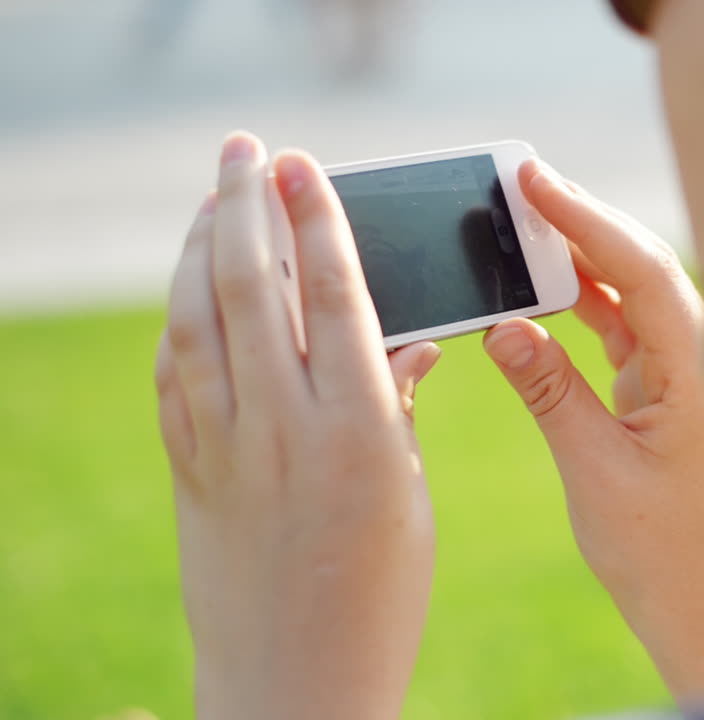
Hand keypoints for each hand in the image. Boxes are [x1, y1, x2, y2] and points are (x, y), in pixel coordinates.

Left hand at [154, 133, 438, 719]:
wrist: (295, 687)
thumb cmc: (379, 598)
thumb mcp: (409, 498)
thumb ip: (399, 410)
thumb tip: (406, 340)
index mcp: (359, 434)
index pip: (333, 298)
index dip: (317, 221)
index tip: (303, 165)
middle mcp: (282, 430)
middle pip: (249, 289)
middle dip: (244, 206)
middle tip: (247, 150)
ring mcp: (225, 451)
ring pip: (195, 322)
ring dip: (198, 248)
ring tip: (213, 200)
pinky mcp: (191, 473)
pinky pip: (175, 377)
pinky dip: (179, 318)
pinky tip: (189, 288)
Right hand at [482, 160, 703, 701]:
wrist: (697, 598)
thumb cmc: (657, 548)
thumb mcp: (592, 469)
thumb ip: (550, 392)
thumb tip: (502, 326)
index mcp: (698, 377)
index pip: (646, 274)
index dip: (590, 220)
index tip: (536, 183)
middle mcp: (701, 362)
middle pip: (643, 269)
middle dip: (584, 223)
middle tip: (522, 183)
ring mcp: (685, 373)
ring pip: (631, 294)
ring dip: (581, 260)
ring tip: (525, 222)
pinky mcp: (665, 388)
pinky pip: (623, 329)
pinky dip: (583, 305)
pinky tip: (544, 287)